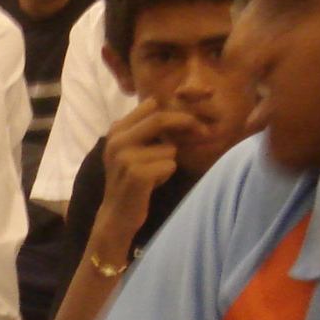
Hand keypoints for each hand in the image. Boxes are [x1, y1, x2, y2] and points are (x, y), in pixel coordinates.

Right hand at [94, 99, 190, 260]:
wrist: (116, 214)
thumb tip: (176, 112)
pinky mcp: (137, 174)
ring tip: (154, 174)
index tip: (190, 119)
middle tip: (203, 132)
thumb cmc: (130, 180)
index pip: (150, 105)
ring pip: (169, 148)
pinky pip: (169, 165)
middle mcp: (117, 140)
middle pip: (160, 119)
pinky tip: (153, 184)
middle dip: (186, 123)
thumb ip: (144, 129)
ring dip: (169, 161)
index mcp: (116, 130)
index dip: (172, 110)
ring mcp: (126, 157)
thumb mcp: (129, 150)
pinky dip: (167, 175)